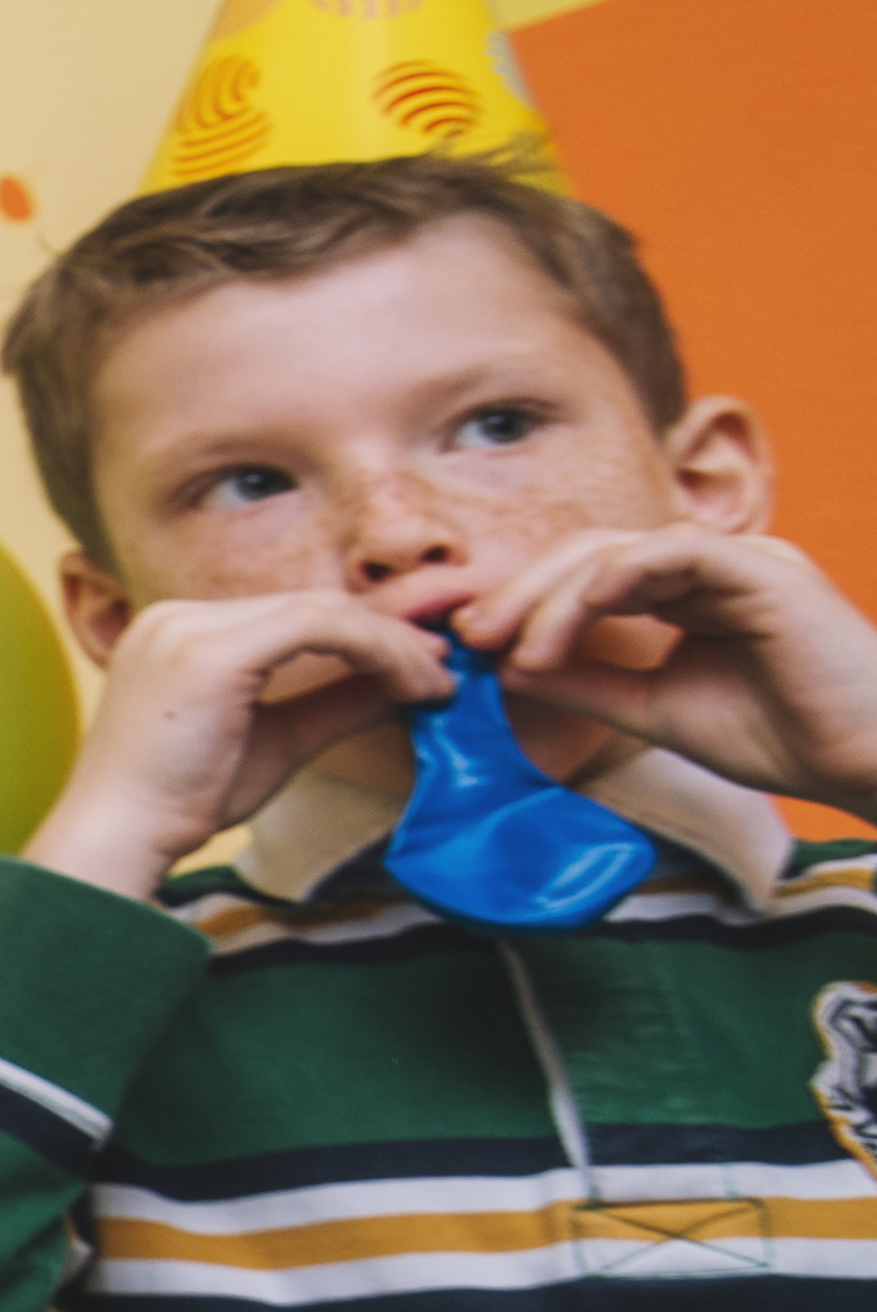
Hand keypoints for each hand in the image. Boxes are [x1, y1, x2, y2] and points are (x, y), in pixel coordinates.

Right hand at [28, 587, 447, 897]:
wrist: (118, 838)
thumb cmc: (182, 801)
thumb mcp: (276, 740)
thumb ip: (334, 704)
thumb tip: (403, 684)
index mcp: (180, 631)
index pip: (293, 614)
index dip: (369, 633)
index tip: (424, 664)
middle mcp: (178, 615)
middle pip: (311, 603)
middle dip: (391, 633)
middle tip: (447, 667)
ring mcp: (188, 626)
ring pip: (321, 610)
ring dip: (392, 644)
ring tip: (436, 684)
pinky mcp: (209, 649)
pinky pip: (315, 626)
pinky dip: (374, 650)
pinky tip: (409, 685)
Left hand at [453, 522, 876, 806]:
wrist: (869, 761)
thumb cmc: (784, 738)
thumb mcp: (657, 710)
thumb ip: (589, 683)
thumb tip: (507, 668)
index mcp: (689, 595)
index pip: (587, 578)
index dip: (525, 604)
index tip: (474, 644)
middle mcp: (710, 569)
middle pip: (589, 554)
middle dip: (522, 593)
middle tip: (473, 636)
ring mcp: (738, 561)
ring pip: (618, 552)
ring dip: (555, 598)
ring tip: (518, 647)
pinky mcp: (762, 569)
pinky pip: (674, 551)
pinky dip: (619, 575)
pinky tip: (581, 613)